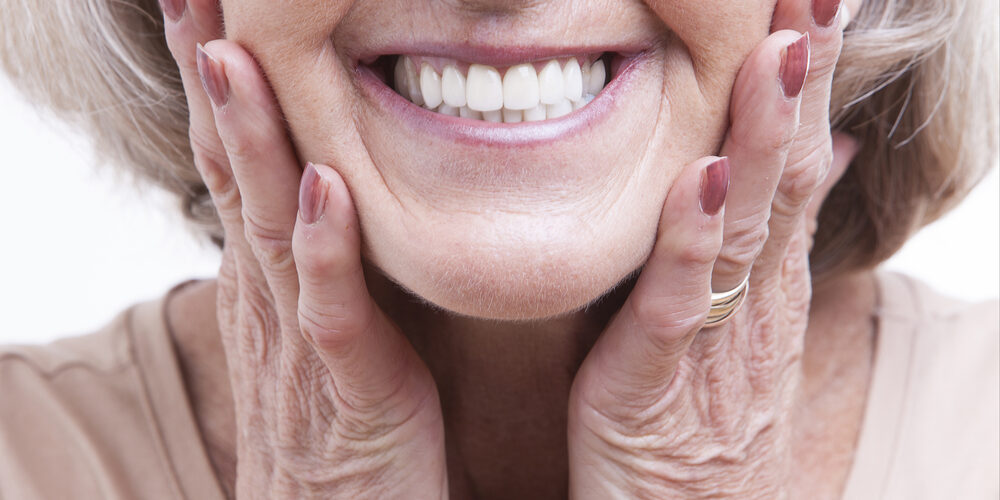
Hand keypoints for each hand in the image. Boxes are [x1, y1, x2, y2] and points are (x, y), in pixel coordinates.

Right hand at [159, 1, 447, 497]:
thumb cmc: (338, 424)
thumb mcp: (319, 325)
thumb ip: (317, 259)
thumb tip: (322, 188)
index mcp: (269, 277)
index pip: (234, 159)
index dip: (220, 80)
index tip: (209, 7)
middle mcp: (270, 296)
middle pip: (231, 170)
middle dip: (214, 78)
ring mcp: (301, 341)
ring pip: (267, 226)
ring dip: (251, 140)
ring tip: (234, 57)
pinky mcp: (347, 388)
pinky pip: (331, 312)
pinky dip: (323, 250)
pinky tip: (321, 188)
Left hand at [568, 0, 856, 497]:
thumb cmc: (705, 417)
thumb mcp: (745, 319)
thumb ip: (771, 236)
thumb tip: (824, 152)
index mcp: (767, 278)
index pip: (797, 159)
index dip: (807, 77)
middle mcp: (756, 298)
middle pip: (787, 174)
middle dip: (800, 79)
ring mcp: (717, 338)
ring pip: (748, 225)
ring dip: (764, 137)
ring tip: (778, 53)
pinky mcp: (660, 380)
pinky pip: (681, 303)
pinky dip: (693, 241)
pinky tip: (701, 178)